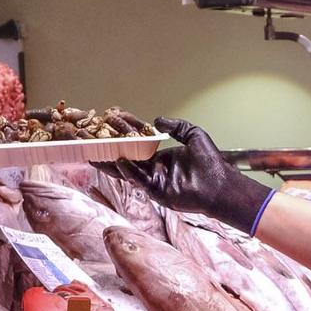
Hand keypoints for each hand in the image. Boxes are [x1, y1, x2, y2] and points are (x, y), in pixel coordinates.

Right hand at [99, 117, 270, 231]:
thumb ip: (175, 126)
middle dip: (107, 148)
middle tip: (89, 138)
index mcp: (160, 158)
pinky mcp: (157, 192)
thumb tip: (156, 119)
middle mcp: (154, 170)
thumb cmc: (211, 162)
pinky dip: (128, 171)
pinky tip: (119, 161)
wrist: (221, 184)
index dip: (124, 131)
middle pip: (125, 157)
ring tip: (93, 150)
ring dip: (110, 160)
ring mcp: (154, 181)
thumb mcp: (193, 135)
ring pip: (126, 170)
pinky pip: (138, 180)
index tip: (110, 118)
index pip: (136, 142)